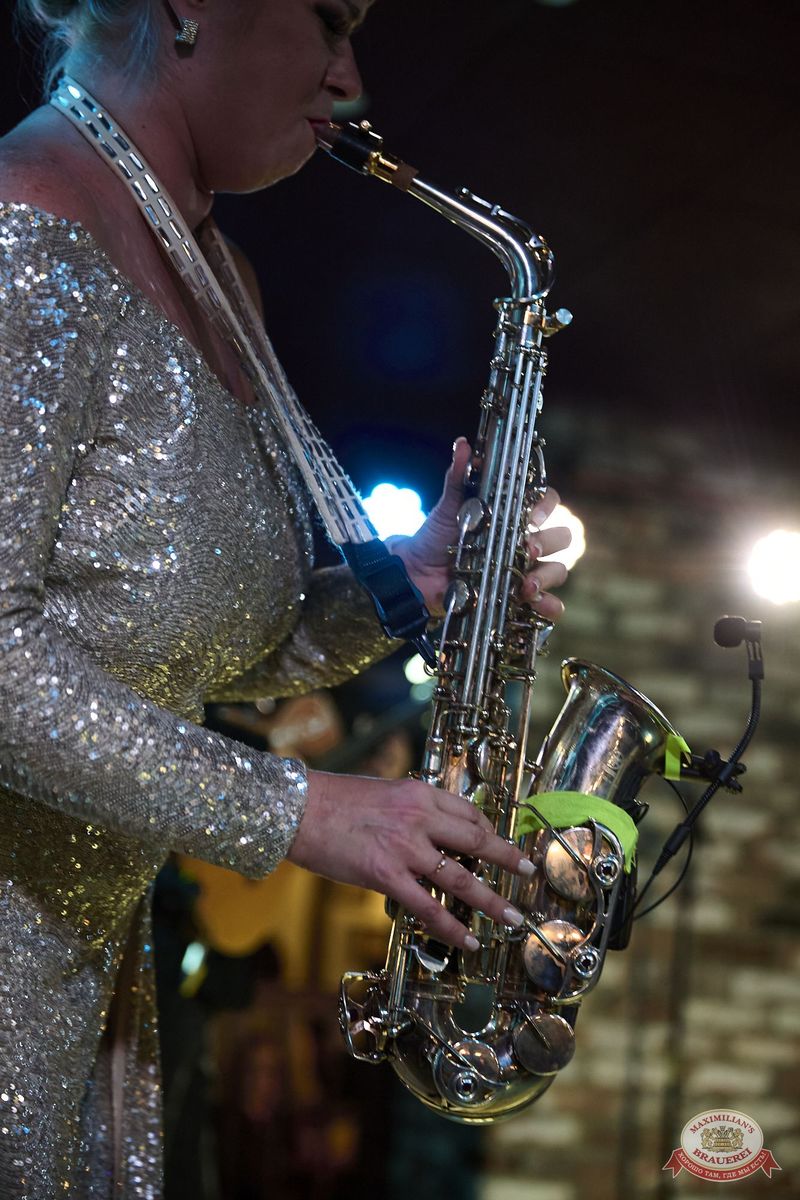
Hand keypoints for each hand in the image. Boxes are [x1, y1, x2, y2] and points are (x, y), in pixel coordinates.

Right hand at [287, 770, 534, 948]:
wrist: (296, 809)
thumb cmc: (332, 800)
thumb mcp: (380, 792)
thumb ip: (407, 810)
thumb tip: (427, 830)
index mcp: (418, 792)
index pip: (467, 811)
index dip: (490, 829)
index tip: (502, 843)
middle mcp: (419, 817)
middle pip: (476, 839)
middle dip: (506, 858)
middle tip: (528, 871)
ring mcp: (405, 847)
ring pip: (461, 876)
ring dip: (491, 900)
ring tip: (512, 917)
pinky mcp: (386, 875)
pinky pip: (427, 906)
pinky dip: (451, 926)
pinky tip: (467, 939)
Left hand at [388, 438, 570, 618]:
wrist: (418, 573)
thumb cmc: (437, 536)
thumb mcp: (448, 506)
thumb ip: (458, 477)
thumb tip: (462, 445)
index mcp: (514, 515)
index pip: (547, 502)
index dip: (547, 507)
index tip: (531, 516)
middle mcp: (525, 541)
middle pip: (560, 537)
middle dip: (549, 542)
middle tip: (527, 549)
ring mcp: (524, 570)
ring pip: (557, 569)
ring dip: (547, 576)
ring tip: (526, 585)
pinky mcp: (517, 597)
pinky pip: (546, 603)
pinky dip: (549, 606)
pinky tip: (540, 606)